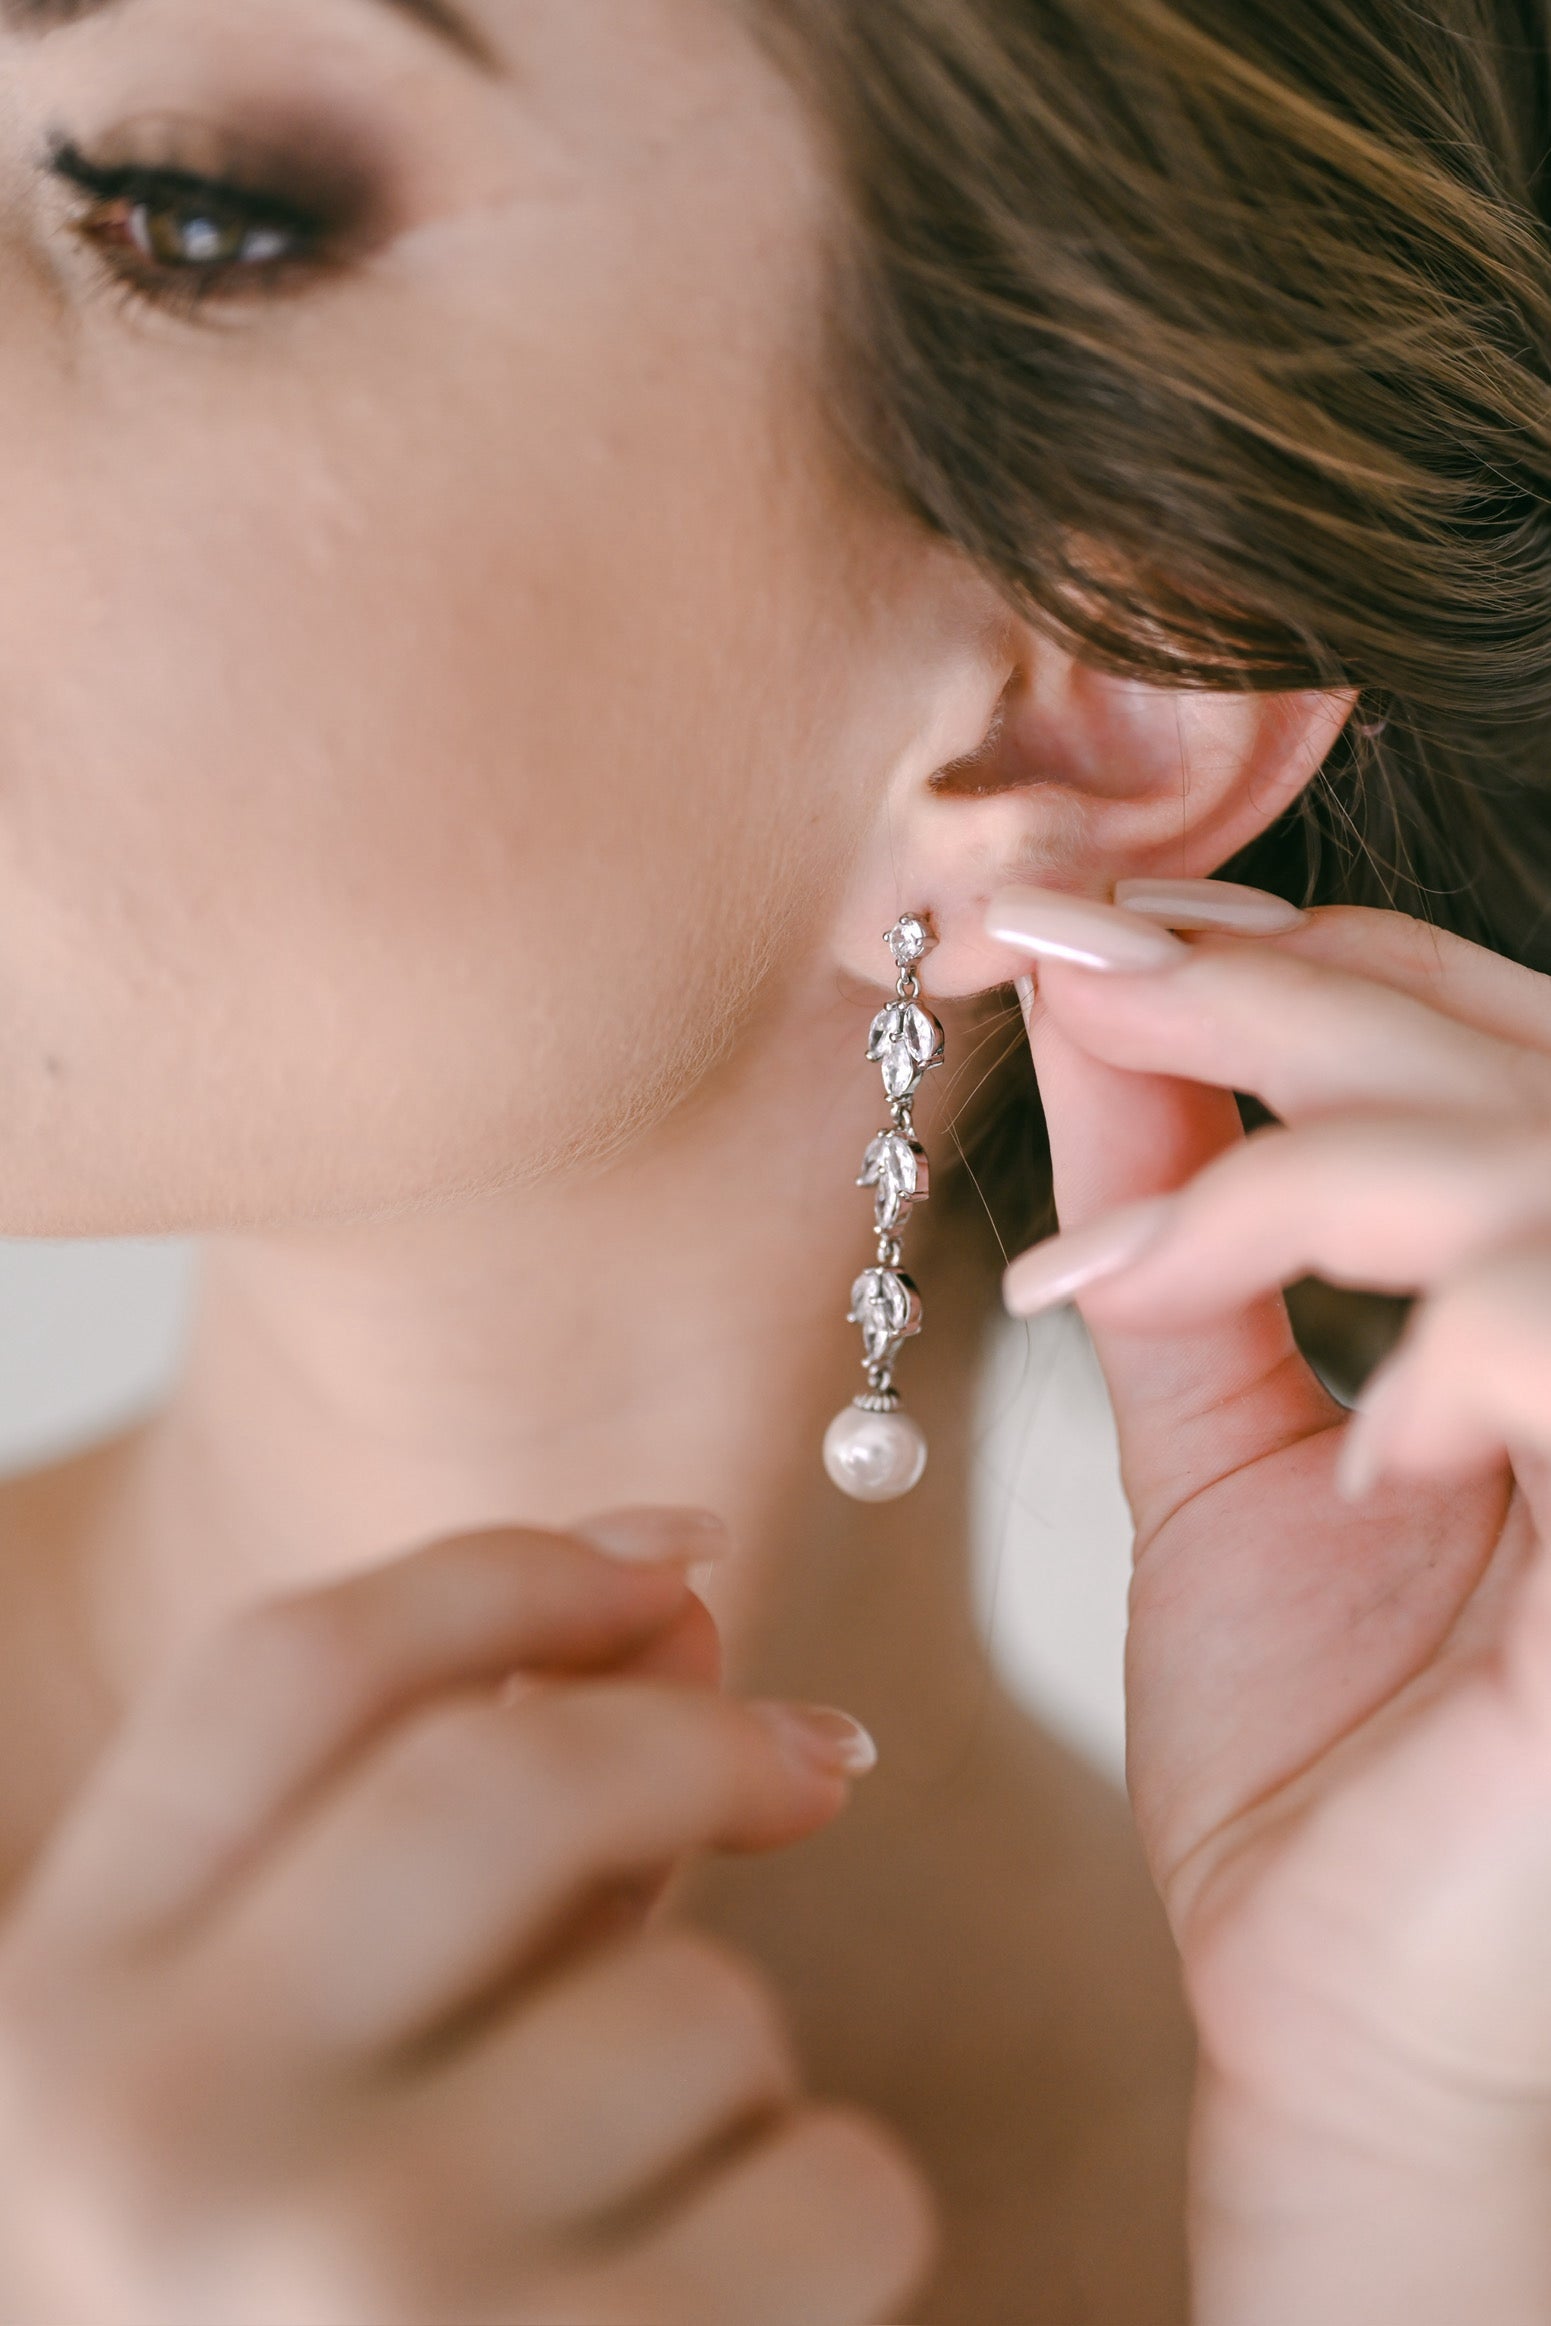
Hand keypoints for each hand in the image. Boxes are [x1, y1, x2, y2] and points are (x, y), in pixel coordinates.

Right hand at [0, 1519, 931, 2325]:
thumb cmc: (313, 2313)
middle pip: (500, 1781)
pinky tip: (741, 2290)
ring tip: (670, 2174)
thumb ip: (445, 1851)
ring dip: (745, 2061)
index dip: (505, 1571)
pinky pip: (831, 2193)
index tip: (670, 1555)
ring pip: (700, 2007)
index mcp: (58, 2016)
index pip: (287, 1671)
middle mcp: (162, 2138)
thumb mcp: (271, 2082)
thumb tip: (676, 1601)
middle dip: (696, 1734)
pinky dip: (833, 2218)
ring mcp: (355, 2291)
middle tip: (813, 1751)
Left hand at [990, 883, 1550, 2323]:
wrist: (1335, 2014)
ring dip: (1319, 1173)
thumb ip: (1179, 1222)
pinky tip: (1355, 1450)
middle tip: (1064, 973)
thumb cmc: (1307, 1749)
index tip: (1086, 929)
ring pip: (1547, 1179)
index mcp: (1549, 1294)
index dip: (1294, 954)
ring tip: (1132, 1272)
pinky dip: (1476, 1361)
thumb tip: (1095, 1013)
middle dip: (1273, 996)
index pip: (1467, 1039)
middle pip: (1510, 1065)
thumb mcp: (1217, 1438)